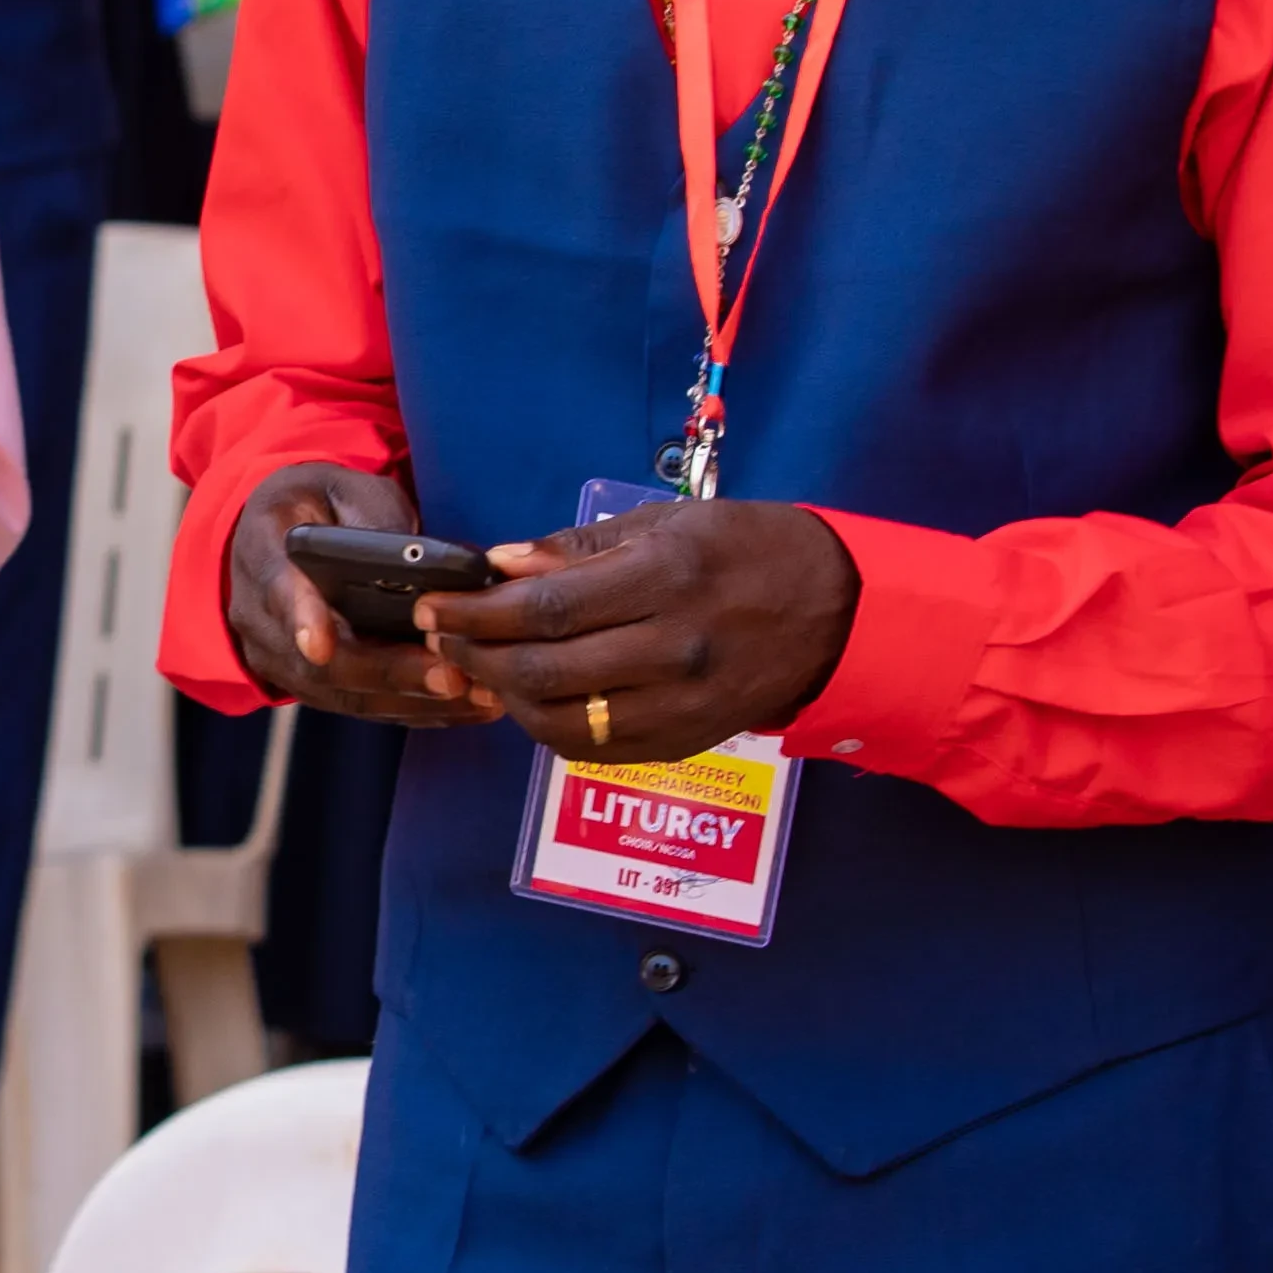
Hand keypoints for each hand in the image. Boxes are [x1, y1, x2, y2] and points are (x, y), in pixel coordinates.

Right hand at [219, 457, 496, 727]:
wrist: (281, 536)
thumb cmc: (321, 504)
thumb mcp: (344, 488)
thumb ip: (372, 517)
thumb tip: (423, 558)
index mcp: (262, 552)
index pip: (277, 591)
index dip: (300, 621)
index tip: (319, 646)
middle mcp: (260, 617)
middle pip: (319, 662)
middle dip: (388, 672)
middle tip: (451, 676)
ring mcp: (282, 660)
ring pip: (345, 694)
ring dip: (414, 700)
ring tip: (477, 696)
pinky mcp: (312, 686)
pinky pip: (363, 706)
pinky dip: (418, 709)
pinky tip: (468, 705)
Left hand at [417, 495, 858, 766]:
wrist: (836, 612)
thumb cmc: (748, 550)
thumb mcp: (669, 523)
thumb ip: (581, 549)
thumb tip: (504, 565)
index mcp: (666, 580)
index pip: (545, 609)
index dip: (478, 613)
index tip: (437, 607)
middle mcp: (672, 651)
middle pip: (543, 670)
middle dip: (475, 656)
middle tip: (444, 639)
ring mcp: (679, 706)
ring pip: (560, 722)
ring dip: (505, 698)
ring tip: (483, 668)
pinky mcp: (683, 742)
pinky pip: (594, 749)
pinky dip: (548, 728)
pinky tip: (532, 699)